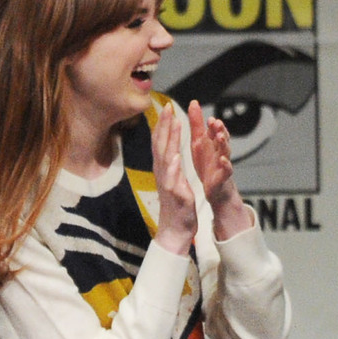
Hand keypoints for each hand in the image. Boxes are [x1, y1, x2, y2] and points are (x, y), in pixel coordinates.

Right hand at [150, 100, 196, 254]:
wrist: (174, 230)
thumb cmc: (175, 205)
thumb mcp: (173, 180)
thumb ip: (170, 165)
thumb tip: (169, 149)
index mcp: (164, 169)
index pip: (161, 143)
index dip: (163, 125)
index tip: (167, 107)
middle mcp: (162, 173)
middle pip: (161, 145)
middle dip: (165, 125)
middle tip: (168, 107)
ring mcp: (167, 183)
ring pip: (166, 157)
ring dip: (170, 139)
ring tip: (175, 123)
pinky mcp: (174, 195)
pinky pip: (172, 179)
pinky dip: (173, 167)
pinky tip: (176, 156)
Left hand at [185, 99, 253, 237]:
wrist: (215, 188)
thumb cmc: (207, 163)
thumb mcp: (199, 142)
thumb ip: (197, 124)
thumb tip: (194, 102)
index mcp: (213, 143)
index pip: (215, 130)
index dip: (213, 124)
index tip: (209, 119)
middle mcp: (220, 150)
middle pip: (222, 138)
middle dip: (220, 130)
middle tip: (216, 123)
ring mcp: (223, 163)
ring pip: (226, 151)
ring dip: (224, 143)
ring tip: (221, 137)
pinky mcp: (224, 176)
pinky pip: (227, 169)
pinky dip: (225, 164)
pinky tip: (222, 159)